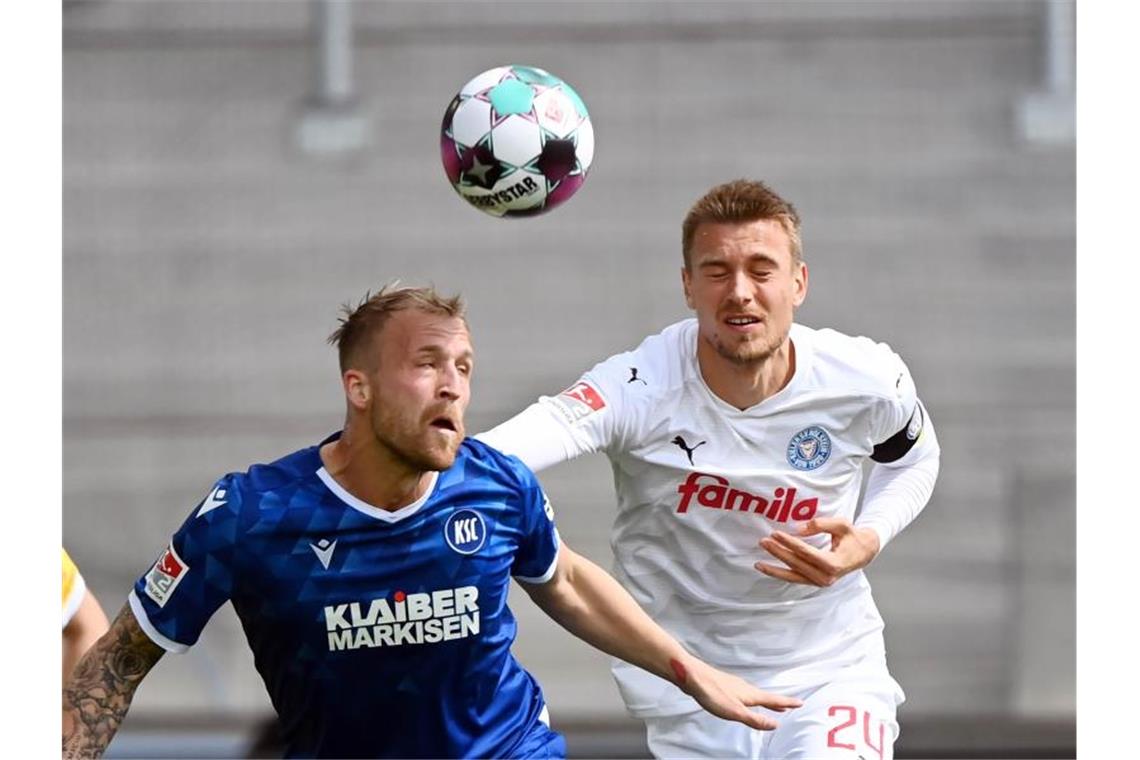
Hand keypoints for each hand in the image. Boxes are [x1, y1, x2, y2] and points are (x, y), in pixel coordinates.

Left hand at [674, 656, 801, 730]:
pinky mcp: (725, 685)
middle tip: (790, 705)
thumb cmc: (712, 693)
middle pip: (766, 696)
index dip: (787, 703)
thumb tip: (775, 724)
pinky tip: (746, 699)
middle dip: (779, 702)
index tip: (800, 702)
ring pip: (755, 694)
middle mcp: (745, 688)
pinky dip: (753, 698)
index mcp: (750, 695)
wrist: (692, 676)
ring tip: (772, 705)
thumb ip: (755, 719)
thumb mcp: (735, 712)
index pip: (773, 699)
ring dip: (766, 700)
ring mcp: (735, 685)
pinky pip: (745, 692)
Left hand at [755, 518, 880, 586]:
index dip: (789, 543)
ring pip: (793, 577)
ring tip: (758, 563)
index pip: (806, 552)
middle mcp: (827, 577)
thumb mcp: (842, 525)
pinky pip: (795, 579)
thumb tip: (798, 528)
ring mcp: (821, 582)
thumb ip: (821, 524)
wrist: (864, 553)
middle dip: (779, 553)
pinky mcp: (816, 582)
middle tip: (763, 541)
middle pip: (797, 564)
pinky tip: (768, 568)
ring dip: (775, 569)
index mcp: (834, 563)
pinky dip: (781, 574)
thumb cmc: (852, 537)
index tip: (775, 533)